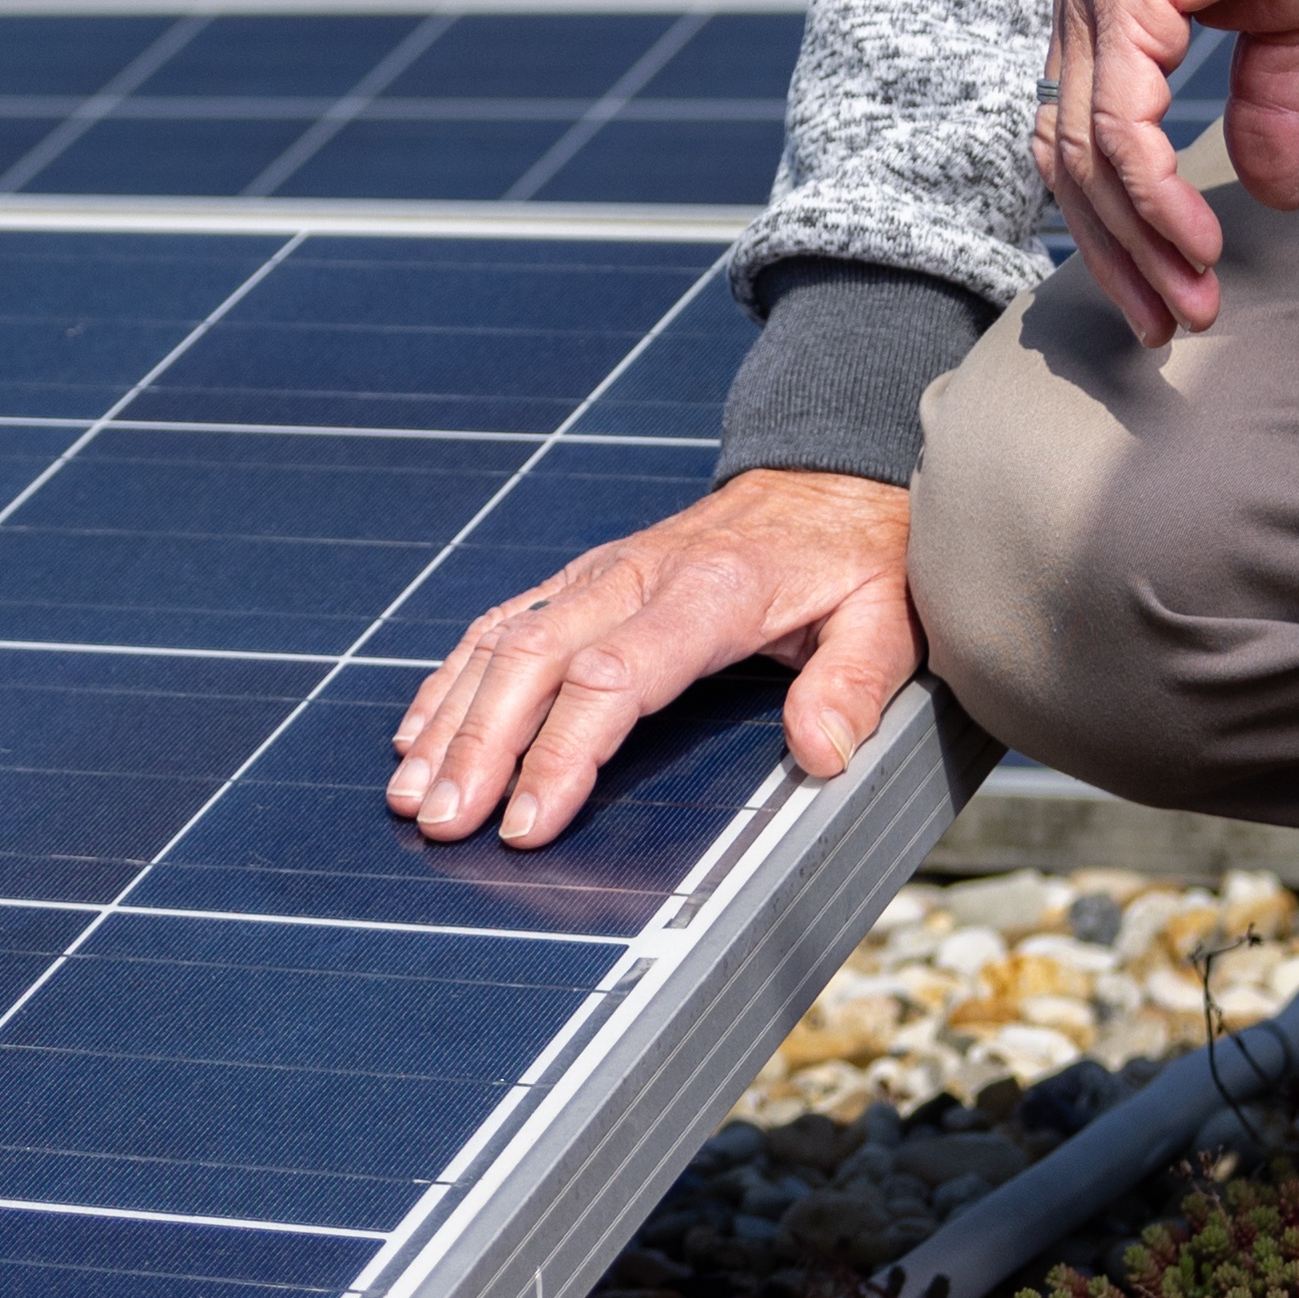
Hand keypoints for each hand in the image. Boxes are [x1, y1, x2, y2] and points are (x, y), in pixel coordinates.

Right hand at [386, 468, 920, 849]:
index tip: (527, 821)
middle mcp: (636, 578)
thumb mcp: (886, 618)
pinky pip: (503, 621)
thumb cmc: (854, 556)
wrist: (828, 475)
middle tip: (443, 822)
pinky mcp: (585, 579)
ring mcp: (601, 574)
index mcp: (708, 594)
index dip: (562, 751)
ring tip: (411, 793)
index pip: (613, 677)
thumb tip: (820, 752)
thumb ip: (853, 684)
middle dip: (479, 745)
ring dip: (451, 717)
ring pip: (504, 639)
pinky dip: (453, 676)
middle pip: (534, 659)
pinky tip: (418, 730)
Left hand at [1036, 0, 1298, 342]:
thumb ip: (1268, 103)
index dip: (1113, 219)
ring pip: (1084, 150)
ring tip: (1193, 303)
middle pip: (1062, 153)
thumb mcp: (1287, 19)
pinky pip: (1123, 122)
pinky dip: (1157, 195)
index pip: (1076, 128)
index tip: (1168, 285)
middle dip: (1114, 253)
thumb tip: (1273, 194)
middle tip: (1169, 324)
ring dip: (1139, 242)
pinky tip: (1200, 241)